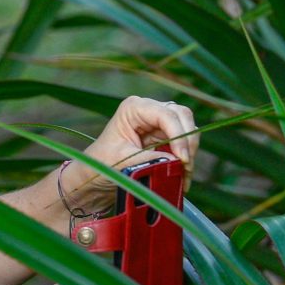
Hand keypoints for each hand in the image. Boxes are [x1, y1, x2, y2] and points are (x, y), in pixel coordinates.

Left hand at [60, 95, 198, 212]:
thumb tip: (176, 161)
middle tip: (186, 167)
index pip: (166, 114)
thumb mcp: (123, 160)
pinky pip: (184, 143)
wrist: (95, 175)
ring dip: (189, 152)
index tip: (182, 159)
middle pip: (182, 117)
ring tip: (184, 176)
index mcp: (134, 108)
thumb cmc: (102, 163)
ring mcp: (158, 122)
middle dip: (187, 142)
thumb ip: (149, 159)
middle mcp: (149, 110)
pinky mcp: (164, 136)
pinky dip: (186, 159)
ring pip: (188, 129)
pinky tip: (182, 176)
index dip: (179, 135)